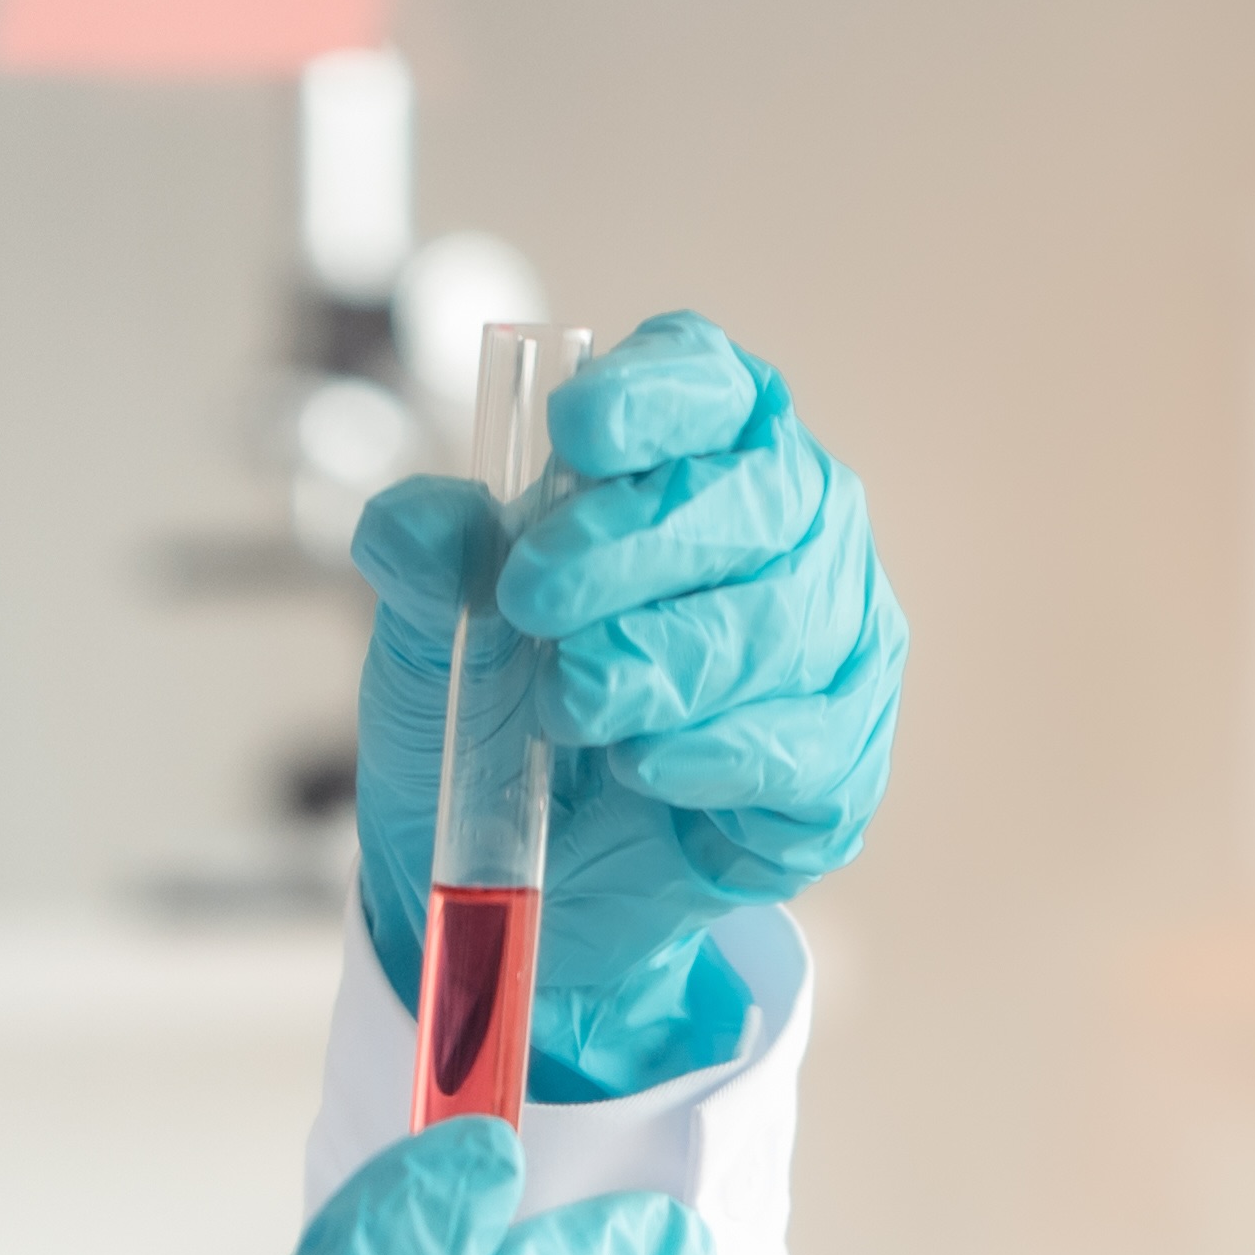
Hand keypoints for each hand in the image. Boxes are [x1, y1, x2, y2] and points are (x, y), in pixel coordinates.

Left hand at [353, 312, 905, 1101]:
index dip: (657, 393)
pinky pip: (805, 745)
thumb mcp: (432, 633)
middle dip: (639, 543)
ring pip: (782, 623)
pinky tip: (645, 769)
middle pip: (757, 494)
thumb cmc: (498, 706)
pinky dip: (715, 757)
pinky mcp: (839, 760)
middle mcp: (787, 529)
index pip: (710, 383)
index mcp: (694, 454)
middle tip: (530, 599)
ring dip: (662, 663)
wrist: (520, 871)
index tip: (576, 427)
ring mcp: (831, 641)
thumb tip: (416, 526)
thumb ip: (427, 568)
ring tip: (567, 705)